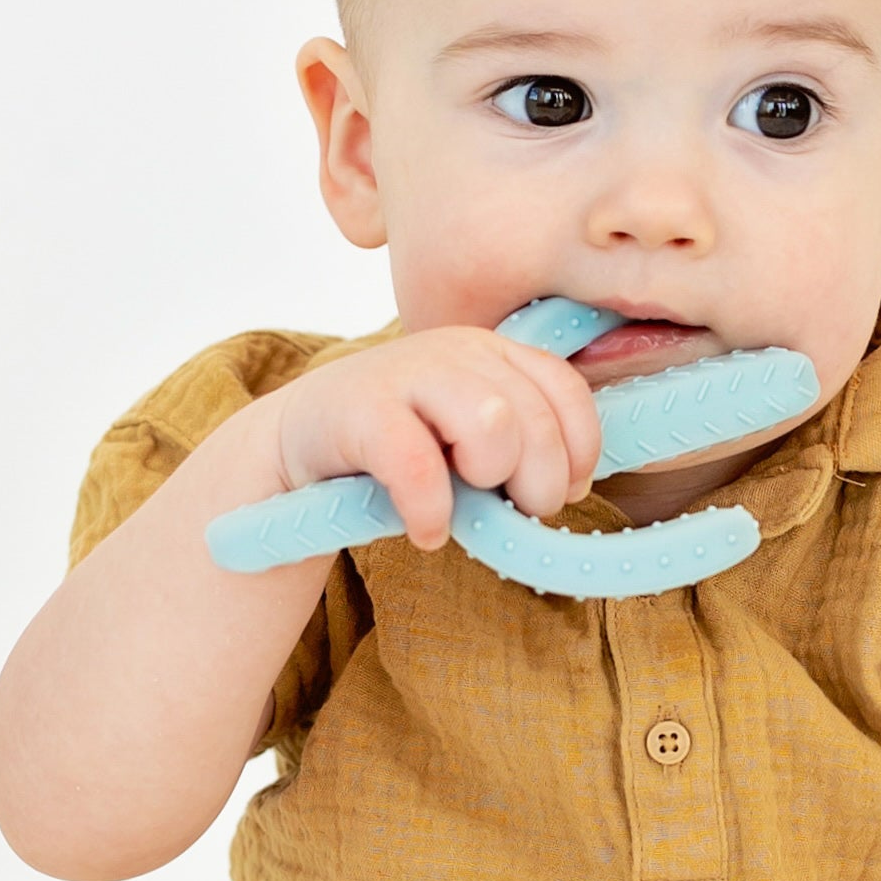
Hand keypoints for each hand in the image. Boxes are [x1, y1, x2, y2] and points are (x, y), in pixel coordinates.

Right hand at [265, 328, 602, 551]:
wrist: (301, 438)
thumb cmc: (403, 445)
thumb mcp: (470, 431)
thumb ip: (523, 441)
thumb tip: (578, 483)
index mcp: (492, 350)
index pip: (567, 389)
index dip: (580, 449)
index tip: (567, 489)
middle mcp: (455, 350)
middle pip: (535, 419)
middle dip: (539, 482)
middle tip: (513, 510)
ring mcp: (407, 373)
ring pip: (491, 426)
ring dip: (488, 479)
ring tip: (465, 505)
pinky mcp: (360, 409)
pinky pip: (418, 465)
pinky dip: (431, 510)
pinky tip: (425, 530)